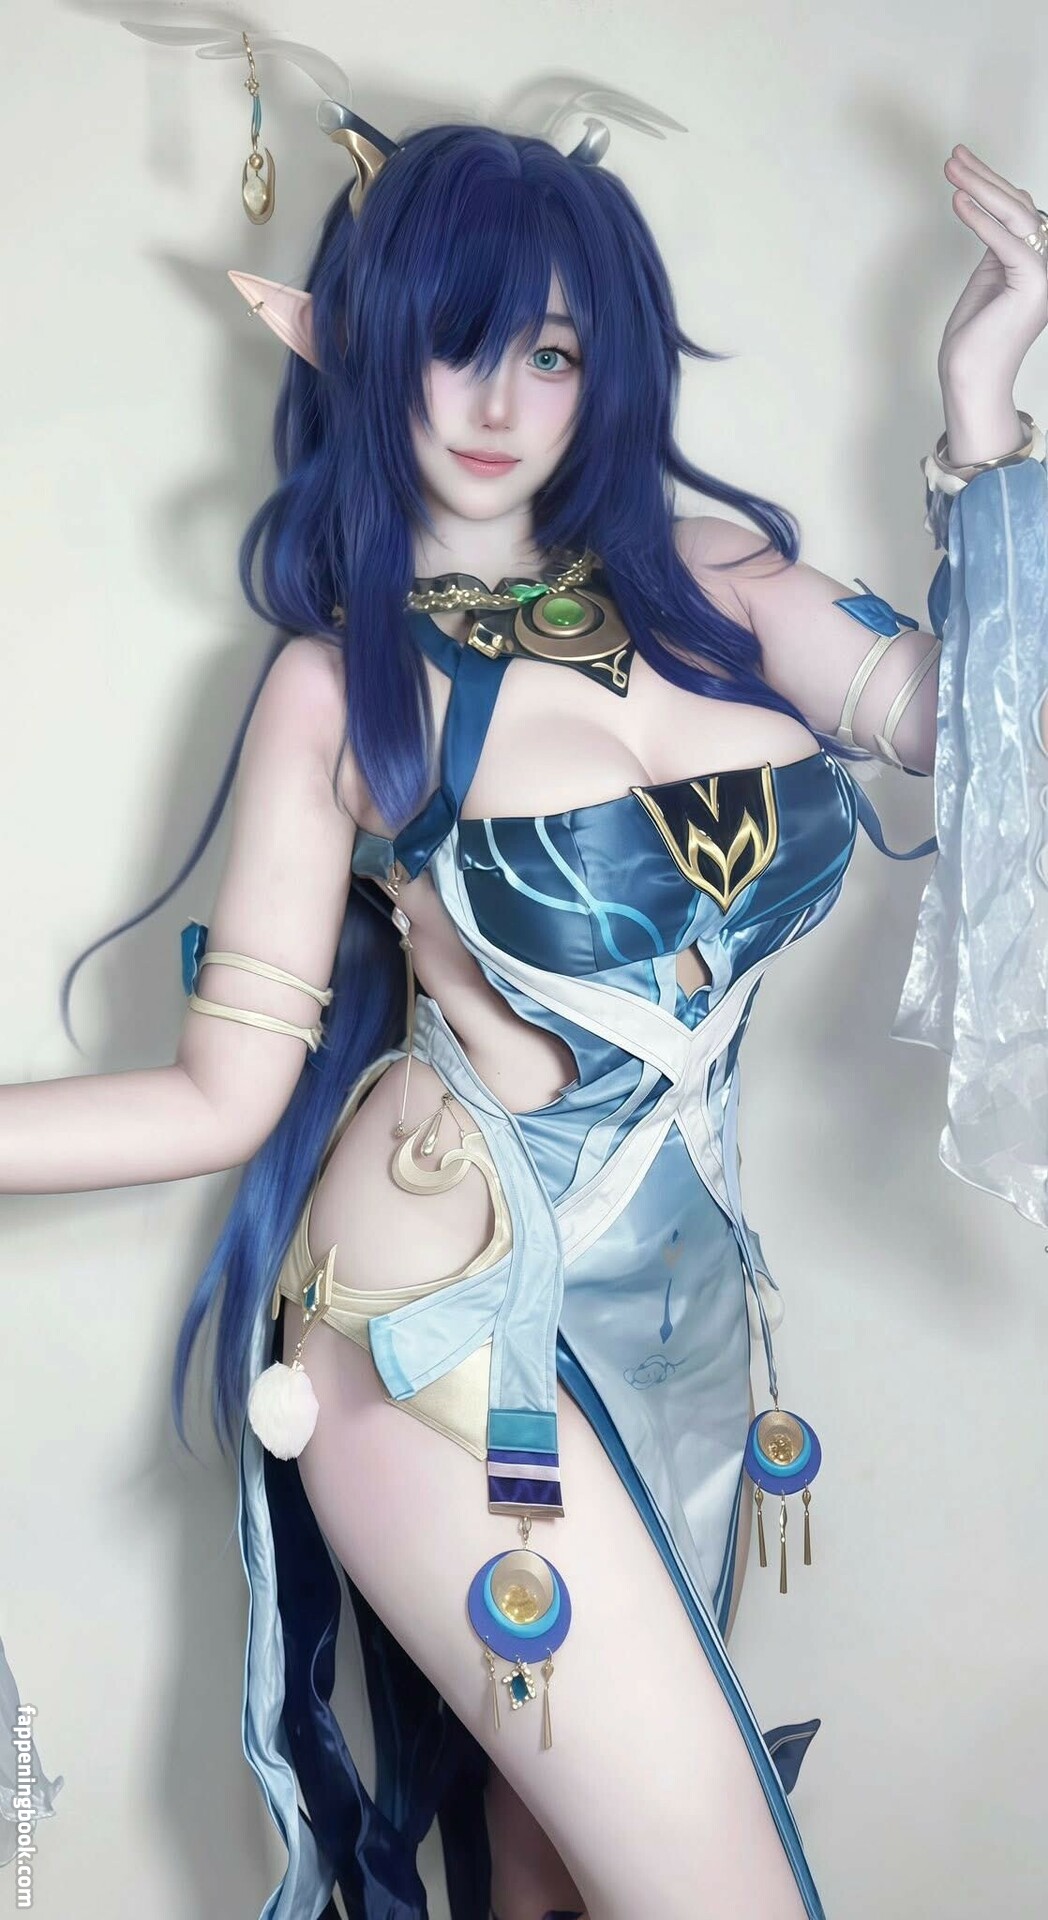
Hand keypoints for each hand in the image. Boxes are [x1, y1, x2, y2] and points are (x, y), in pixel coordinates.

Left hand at [938, 145, 1047, 405]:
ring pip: (1015, 215)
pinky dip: (980, 219)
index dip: (991, 182)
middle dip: (983, 177)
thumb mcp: (987, 278)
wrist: (973, 379)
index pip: (1020, 210)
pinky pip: (1005, 240)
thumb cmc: (974, 337)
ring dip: (980, 187)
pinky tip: (958, 200)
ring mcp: (1045, 273)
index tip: (961, 163)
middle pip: (1019, 206)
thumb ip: (996, 245)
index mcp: (1041, 262)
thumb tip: (989, 207)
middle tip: (953, 156)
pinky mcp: (1033, 284)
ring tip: (951, 169)